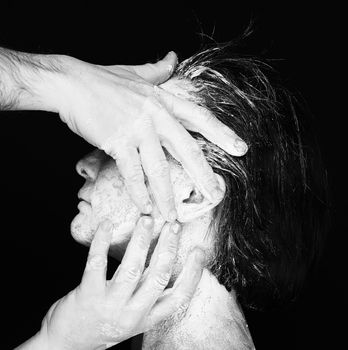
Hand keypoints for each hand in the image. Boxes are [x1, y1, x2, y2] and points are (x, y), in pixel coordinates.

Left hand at [38, 217, 204, 349]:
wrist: (67, 345)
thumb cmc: (103, 323)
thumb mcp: (131, 313)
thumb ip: (145, 289)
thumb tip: (162, 257)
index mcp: (147, 318)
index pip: (179, 297)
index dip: (193, 274)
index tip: (199, 250)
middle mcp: (132, 314)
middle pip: (158, 277)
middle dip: (168, 247)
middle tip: (173, 224)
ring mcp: (110, 306)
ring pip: (131, 268)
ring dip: (141, 240)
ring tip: (146, 219)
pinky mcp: (88, 296)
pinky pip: (97, 264)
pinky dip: (102, 242)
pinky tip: (107, 226)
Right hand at [48, 52, 246, 220]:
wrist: (71, 83)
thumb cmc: (104, 81)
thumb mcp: (137, 73)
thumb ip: (158, 70)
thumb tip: (173, 57)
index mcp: (164, 101)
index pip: (200, 118)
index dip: (222, 133)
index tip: (240, 149)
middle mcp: (156, 116)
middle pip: (187, 148)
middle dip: (203, 174)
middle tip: (215, 194)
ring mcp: (137, 129)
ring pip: (159, 168)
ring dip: (167, 195)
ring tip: (173, 216)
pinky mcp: (117, 141)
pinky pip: (132, 172)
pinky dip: (138, 192)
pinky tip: (145, 208)